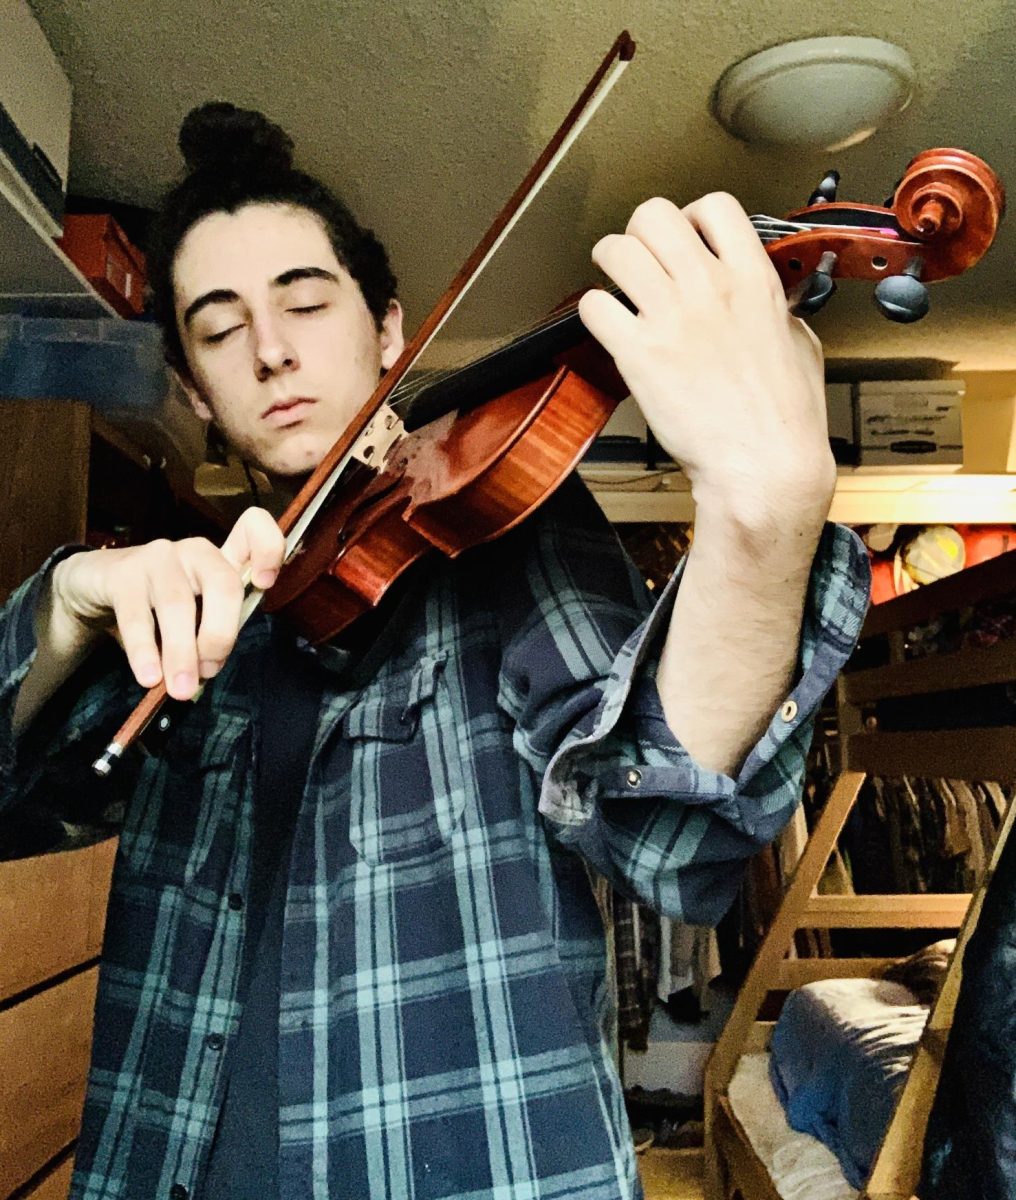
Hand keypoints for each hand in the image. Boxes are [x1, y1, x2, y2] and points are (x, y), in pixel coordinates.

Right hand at [50, 507, 284, 699]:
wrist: (95, 586)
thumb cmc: (159, 604)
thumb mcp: (195, 615)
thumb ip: (210, 636)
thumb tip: (208, 671)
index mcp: (222, 562)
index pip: (252, 530)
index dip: (268, 549)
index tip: (266, 584)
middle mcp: (196, 552)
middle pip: (223, 583)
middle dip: (220, 634)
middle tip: (209, 671)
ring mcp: (159, 558)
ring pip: (178, 603)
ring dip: (181, 651)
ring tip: (180, 687)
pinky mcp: (123, 572)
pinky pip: (137, 616)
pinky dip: (144, 650)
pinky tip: (149, 676)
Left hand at [578, 194, 835, 520]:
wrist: (763, 467)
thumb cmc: (785, 419)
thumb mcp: (799, 343)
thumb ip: (775, 308)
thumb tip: (765, 300)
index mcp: (753, 279)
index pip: (714, 206)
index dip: (692, 216)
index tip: (686, 236)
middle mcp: (710, 289)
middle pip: (653, 216)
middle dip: (641, 233)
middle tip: (642, 258)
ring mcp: (672, 319)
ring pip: (616, 250)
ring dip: (610, 263)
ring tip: (617, 284)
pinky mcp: (638, 355)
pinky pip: (594, 306)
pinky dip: (594, 312)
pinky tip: (609, 327)